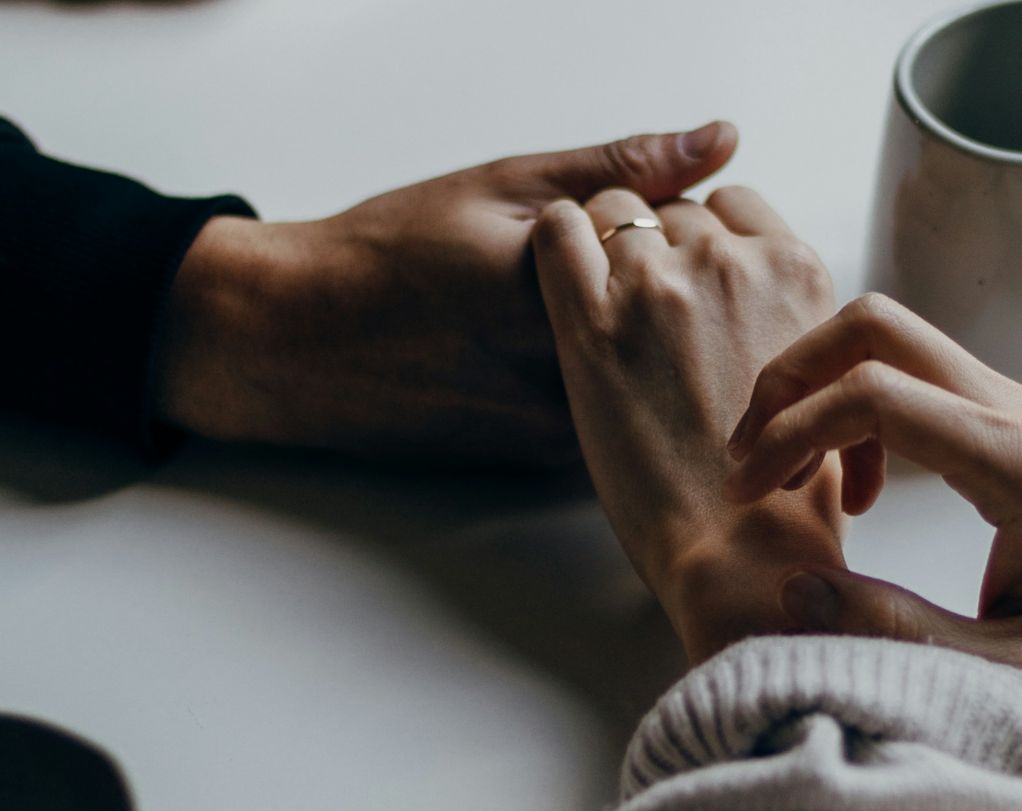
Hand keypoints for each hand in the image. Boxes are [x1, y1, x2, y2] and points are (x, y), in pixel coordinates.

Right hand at [157, 122, 738, 463]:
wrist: (301, 345)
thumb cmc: (391, 256)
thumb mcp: (505, 186)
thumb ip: (621, 168)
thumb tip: (720, 140)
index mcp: (565, 296)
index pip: (688, 258)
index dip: (672, 231)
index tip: (628, 218)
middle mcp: (571, 377)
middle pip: (681, 327)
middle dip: (668, 290)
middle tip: (596, 264)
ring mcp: (563, 428)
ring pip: (653, 378)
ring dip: (646, 343)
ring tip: (548, 312)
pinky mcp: (550, 460)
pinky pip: (617, 413)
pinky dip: (612, 381)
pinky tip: (543, 351)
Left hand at [531, 186, 844, 661]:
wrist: (740, 550)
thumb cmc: (786, 491)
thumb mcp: (823, 379)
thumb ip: (793, 320)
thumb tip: (766, 307)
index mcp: (796, 272)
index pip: (735, 204)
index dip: (705, 235)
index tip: (690, 276)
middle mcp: (732, 262)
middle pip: (674, 208)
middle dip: (655, 246)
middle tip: (642, 310)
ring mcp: (661, 283)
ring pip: (614, 209)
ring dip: (603, 246)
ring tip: (600, 306)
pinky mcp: (592, 320)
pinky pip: (557, 228)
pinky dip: (555, 242)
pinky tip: (559, 282)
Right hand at [723, 294, 1021, 743]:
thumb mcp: (1012, 676)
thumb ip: (897, 633)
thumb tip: (792, 593)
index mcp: (1019, 465)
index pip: (874, 393)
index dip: (790, 432)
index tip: (750, 494)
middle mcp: (1019, 414)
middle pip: (876, 326)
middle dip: (792, 378)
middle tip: (753, 463)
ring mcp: (1021, 410)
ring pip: (893, 341)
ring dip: (823, 392)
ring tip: (793, 481)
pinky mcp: (1017, 426)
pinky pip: (918, 380)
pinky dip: (861, 412)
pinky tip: (860, 494)